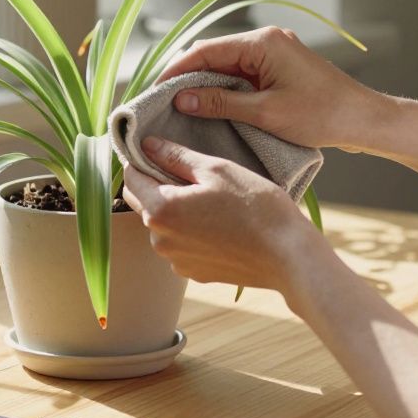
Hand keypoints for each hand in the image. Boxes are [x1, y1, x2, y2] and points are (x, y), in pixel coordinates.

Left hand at [121, 136, 323, 295]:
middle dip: (156, 184)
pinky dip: (189, 231)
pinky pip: (180, 244)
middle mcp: (160, 240)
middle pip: (142, 202)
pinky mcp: (192, 273)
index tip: (157, 150)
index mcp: (161, 210)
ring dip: (174, 209)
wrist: (287, 256)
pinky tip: (217, 223)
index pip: (130, 178)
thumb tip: (148, 145)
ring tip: (210, 199)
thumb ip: (176, 156)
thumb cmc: (256, 207)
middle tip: (189, 172)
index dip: (140, 160)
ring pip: (162, 225)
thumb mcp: (216, 169)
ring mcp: (175, 260)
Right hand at [157, 26, 384, 151]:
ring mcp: (274, 54)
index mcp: (263, 42)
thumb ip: (220, 103)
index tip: (156, 90)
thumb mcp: (265, 112)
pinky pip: (242, 74)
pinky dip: (224, 89)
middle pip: (214, 54)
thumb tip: (182, 99)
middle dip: (187, 76)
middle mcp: (267, 41)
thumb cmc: (321, 115)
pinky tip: (210, 106)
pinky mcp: (278, 69)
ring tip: (180, 107)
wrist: (363, 120)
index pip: (207, 50)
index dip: (177, 70)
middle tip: (162, 101)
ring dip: (205, 84)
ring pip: (226, 65)